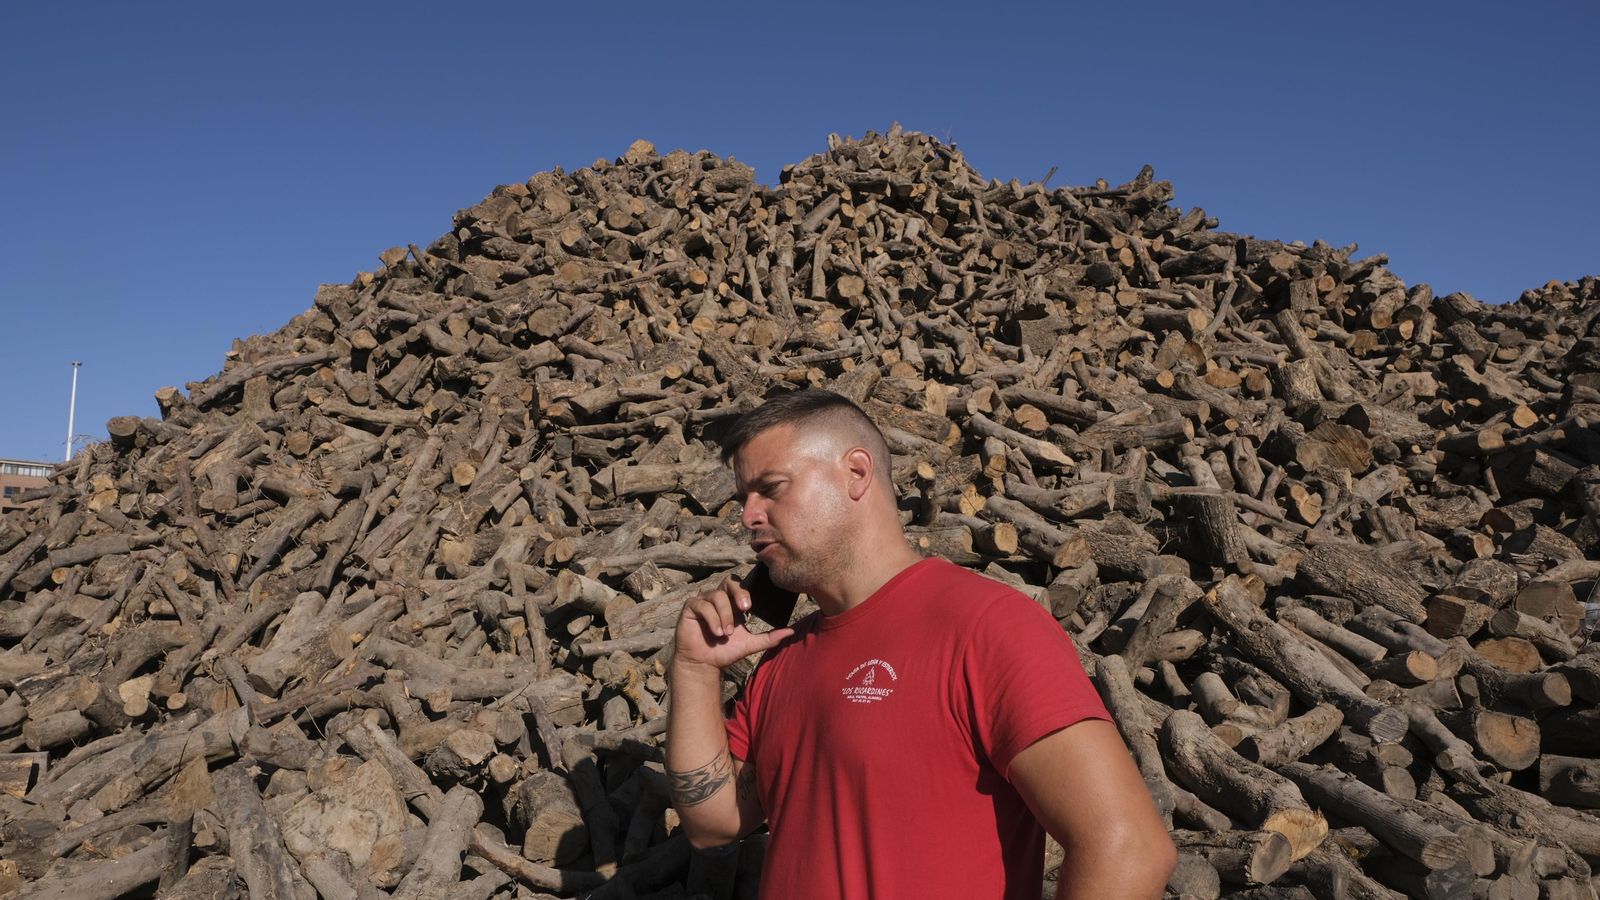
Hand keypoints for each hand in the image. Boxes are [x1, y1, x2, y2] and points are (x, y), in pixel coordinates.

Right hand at [673, 574, 794, 671]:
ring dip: (724, 615)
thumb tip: (791, 632)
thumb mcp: (750, 644)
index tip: (750, 608)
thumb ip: (769, 637)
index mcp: (732, 603)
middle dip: (738, 592)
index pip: (740, 585)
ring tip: (725, 634)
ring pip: (717, 596)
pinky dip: (711, 618)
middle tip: (745, 609)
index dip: (745, 590)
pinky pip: (702, 605)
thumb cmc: (725, 652)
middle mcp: (718, 598)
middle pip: (729, 580)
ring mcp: (703, 601)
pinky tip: (716, 632)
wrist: (703, 664)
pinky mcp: (690, 608)